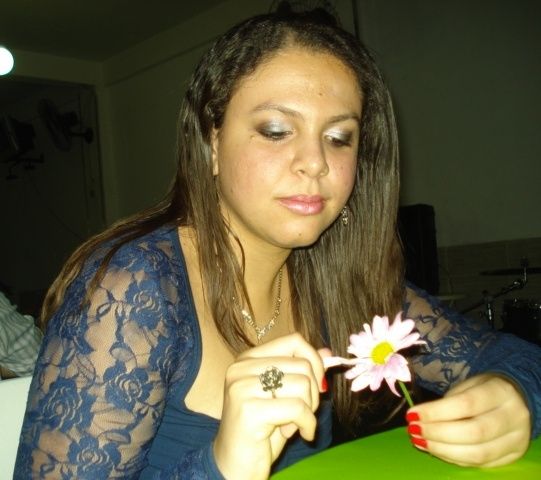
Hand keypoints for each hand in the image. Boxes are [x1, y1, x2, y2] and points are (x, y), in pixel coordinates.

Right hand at [213, 333, 327, 479]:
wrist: (234, 467)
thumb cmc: (261, 432)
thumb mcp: (285, 397)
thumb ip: (303, 373)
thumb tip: (329, 353)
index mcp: (248, 359)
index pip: (293, 341)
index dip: (314, 361)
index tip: (316, 385)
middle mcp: (241, 368)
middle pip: (302, 364)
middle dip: (314, 392)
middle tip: (303, 413)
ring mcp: (242, 387)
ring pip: (303, 384)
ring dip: (309, 410)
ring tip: (293, 424)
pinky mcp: (249, 410)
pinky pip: (298, 408)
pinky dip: (307, 424)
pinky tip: (297, 434)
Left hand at [406, 374, 530, 466]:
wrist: (518, 400)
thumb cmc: (484, 390)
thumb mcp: (468, 385)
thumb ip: (449, 402)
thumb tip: (419, 419)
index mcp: (500, 391)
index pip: (466, 404)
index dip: (435, 412)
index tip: (412, 414)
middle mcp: (513, 417)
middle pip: (473, 432)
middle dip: (437, 433)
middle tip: (413, 430)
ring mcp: (516, 440)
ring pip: (477, 453)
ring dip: (442, 450)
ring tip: (419, 441)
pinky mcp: (513, 456)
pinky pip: (480, 463)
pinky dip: (454, 458)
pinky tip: (435, 450)